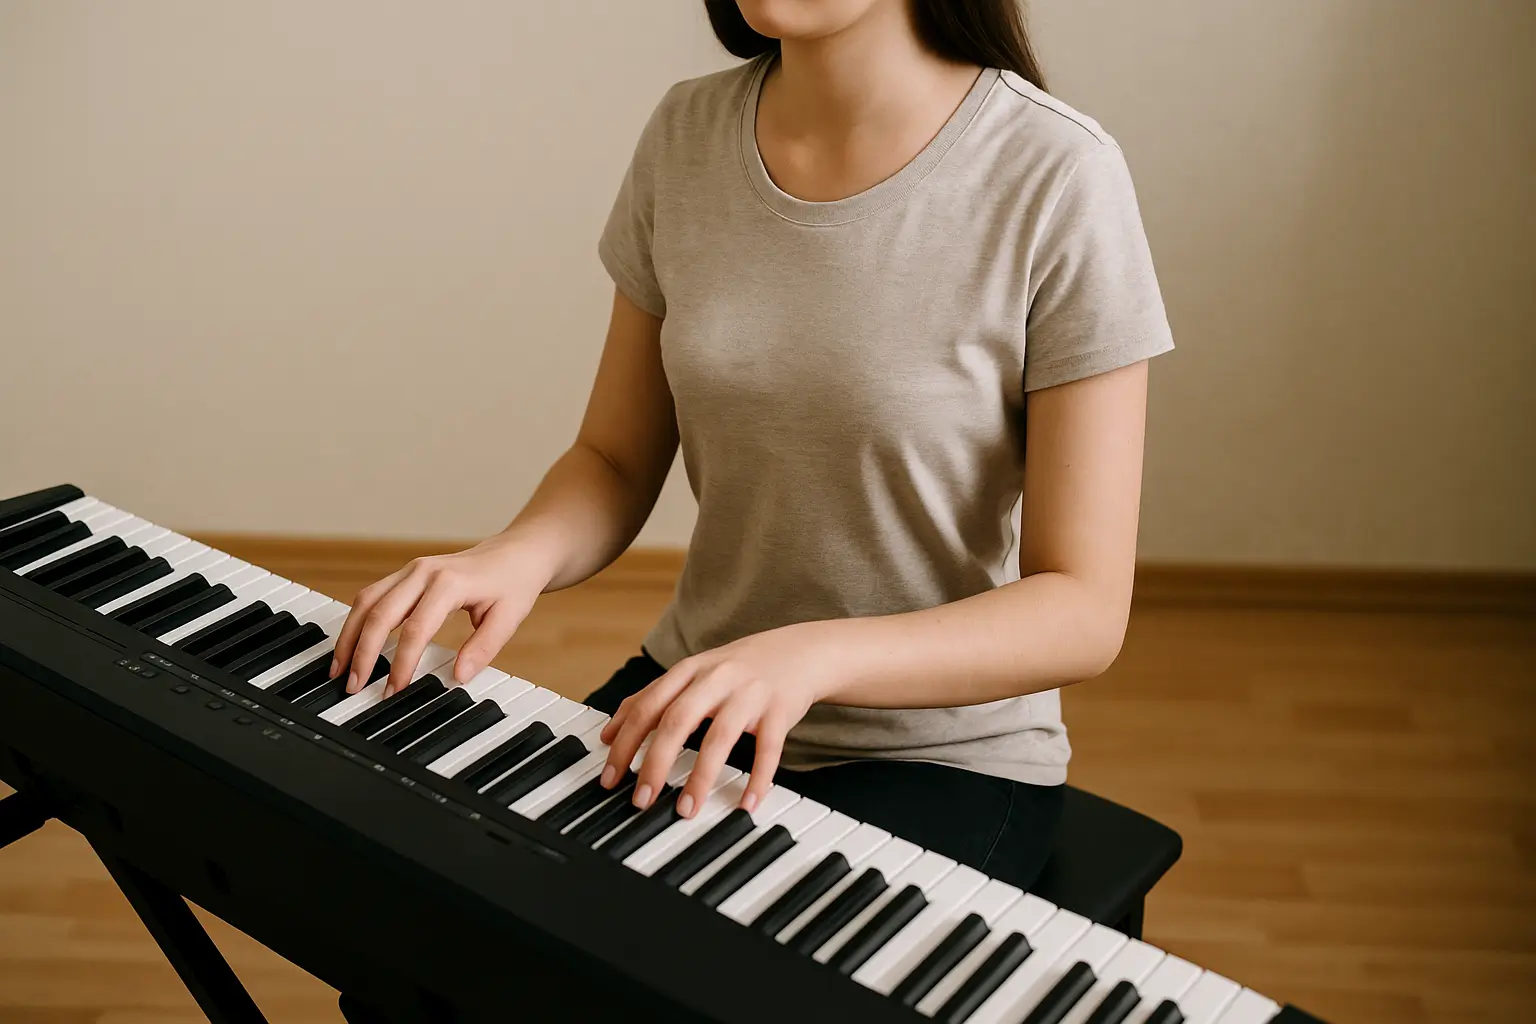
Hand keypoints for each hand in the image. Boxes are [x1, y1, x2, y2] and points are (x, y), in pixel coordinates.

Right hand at [330, 536, 550, 696]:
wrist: (516, 552)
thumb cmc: (513, 583)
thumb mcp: (510, 617)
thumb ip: (484, 648)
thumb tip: (459, 676)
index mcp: (449, 583)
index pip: (416, 629)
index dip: (402, 663)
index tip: (394, 690)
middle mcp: (423, 572)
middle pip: (379, 613)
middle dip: (362, 652)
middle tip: (353, 685)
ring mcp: (411, 570)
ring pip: (366, 601)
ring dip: (349, 635)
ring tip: (339, 669)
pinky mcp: (406, 575)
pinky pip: (372, 595)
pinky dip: (357, 620)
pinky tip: (352, 644)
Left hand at [598, 622, 848, 818]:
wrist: (800, 652)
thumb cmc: (739, 668)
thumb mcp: (694, 672)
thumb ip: (653, 697)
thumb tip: (609, 731)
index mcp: (689, 670)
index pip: (647, 706)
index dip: (625, 742)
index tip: (610, 778)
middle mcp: (716, 678)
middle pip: (677, 720)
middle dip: (655, 763)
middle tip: (641, 800)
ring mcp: (749, 694)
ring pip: (720, 737)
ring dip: (701, 777)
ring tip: (687, 810)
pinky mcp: (779, 710)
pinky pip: (768, 749)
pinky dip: (758, 779)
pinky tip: (747, 803)